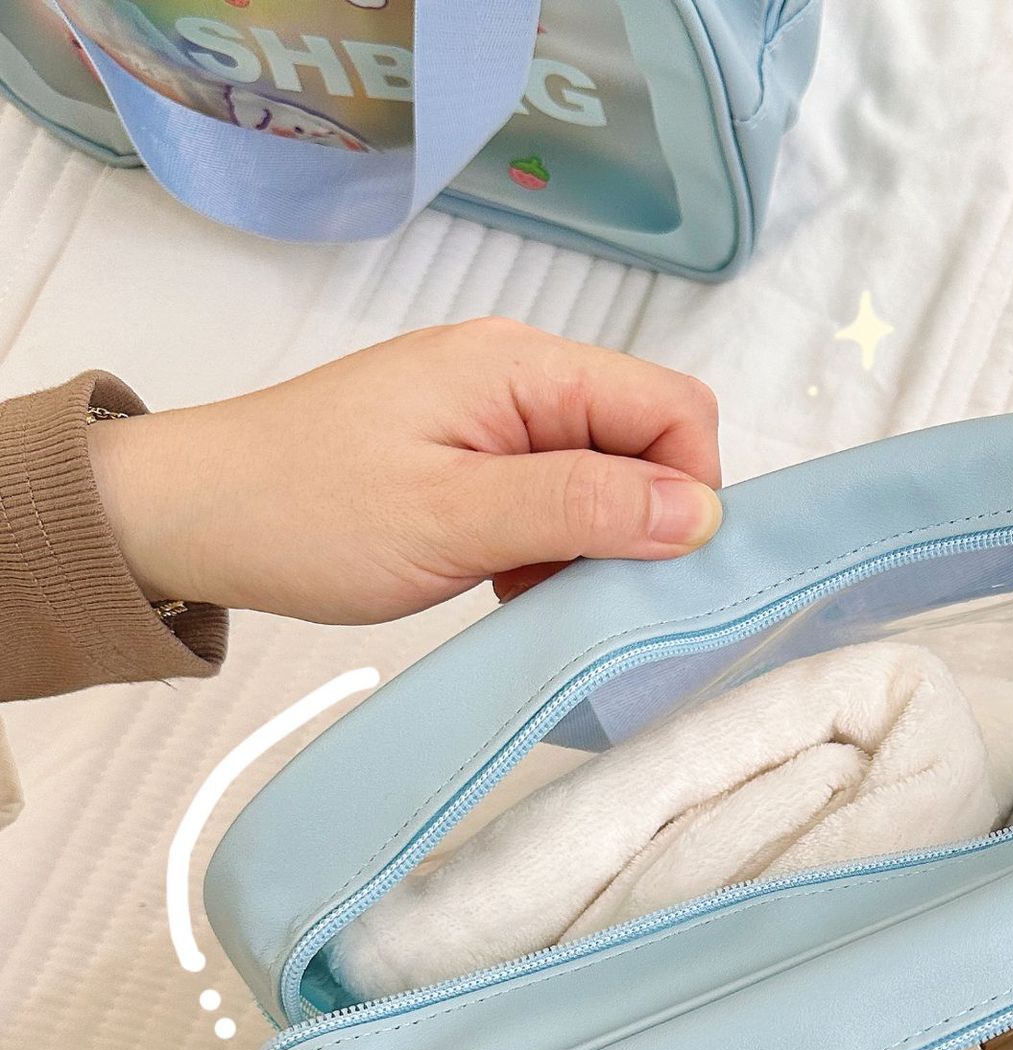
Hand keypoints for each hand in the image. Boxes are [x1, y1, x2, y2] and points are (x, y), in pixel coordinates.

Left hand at [86, 319, 722, 622]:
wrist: (186, 518)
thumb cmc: (304, 513)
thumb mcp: (454, 519)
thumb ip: (583, 509)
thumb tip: (702, 512)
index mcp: (523, 367)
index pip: (674, 408)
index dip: (691, 491)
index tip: (656, 572)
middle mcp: (521, 378)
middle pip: (648, 443)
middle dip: (647, 525)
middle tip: (594, 595)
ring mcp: (496, 419)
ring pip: (608, 482)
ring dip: (597, 549)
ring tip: (537, 595)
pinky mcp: (474, 462)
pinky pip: (558, 504)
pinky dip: (555, 554)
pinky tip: (512, 589)